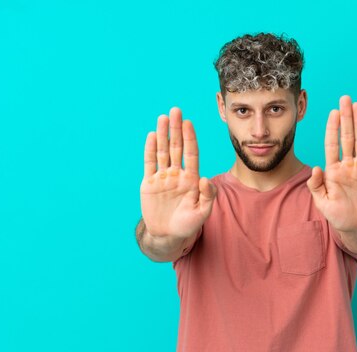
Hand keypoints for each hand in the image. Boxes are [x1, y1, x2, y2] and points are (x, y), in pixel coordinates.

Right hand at [140, 107, 216, 239]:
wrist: (168, 235)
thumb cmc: (188, 225)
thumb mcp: (202, 213)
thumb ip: (207, 196)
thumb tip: (205, 179)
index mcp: (191, 179)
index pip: (191, 154)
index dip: (190, 138)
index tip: (189, 123)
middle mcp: (177, 174)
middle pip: (176, 147)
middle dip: (176, 129)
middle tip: (176, 110)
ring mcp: (163, 177)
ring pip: (162, 151)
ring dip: (163, 134)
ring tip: (163, 118)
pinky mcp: (149, 183)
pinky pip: (150, 163)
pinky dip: (150, 149)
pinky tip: (152, 136)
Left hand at [307, 95, 356, 232]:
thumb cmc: (339, 217)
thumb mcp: (323, 203)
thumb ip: (316, 186)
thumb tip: (316, 168)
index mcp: (333, 170)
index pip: (332, 144)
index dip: (332, 128)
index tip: (332, 112)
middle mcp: (347, 165)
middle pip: (347, 137)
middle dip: (346, 118)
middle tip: (345, 99)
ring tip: (356, 105)